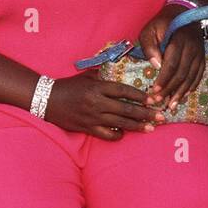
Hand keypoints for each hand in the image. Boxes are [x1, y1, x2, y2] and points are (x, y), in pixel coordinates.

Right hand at [46, 74, 160, 141]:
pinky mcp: (87, 128)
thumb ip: (103, 75)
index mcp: (97, 87)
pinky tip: (124, 133)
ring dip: (137, 126)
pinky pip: (107, 134)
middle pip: (126, 109)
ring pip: (120, 123)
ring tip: (151, 128)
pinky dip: (117, 135)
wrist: (46, 100)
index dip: (140, 95)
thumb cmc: (68, 86)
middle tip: (161, 117)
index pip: (124, 91)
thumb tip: (120, 73)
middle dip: (146, 113)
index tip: (153, 99)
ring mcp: (92, 117)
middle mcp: (97, 102)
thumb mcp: (86, 76)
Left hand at [138, 6, 204, 109]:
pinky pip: (199, 74)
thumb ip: (150, 46)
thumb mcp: (149, 29)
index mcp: (178, 40)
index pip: (172, 64)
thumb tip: (155, 65)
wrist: (184, 12)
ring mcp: (199, 53)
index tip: (155, 92)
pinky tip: (184, 96)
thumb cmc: (162, 23)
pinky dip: (192, 86)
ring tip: (172, 106)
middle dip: (170, 90)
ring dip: (181, 93)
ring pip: (192, 76)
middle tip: (159, 102)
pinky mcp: (202, 56)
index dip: (163, 80)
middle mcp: (192, 48)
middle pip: (182, 73)